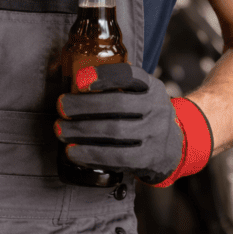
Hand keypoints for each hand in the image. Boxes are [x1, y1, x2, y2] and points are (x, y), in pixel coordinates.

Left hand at [54, 64, 183, 184]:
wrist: (172, 148)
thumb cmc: (143, 116)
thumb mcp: (139, 95)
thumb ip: (115, 88)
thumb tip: (72, 83)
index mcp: (153, 86)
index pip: (130, 75)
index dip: (105, 75)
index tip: (79, 79)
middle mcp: (157, 107)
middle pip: (118, 103)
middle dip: (84, 105)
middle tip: (61, 106)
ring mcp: (156, 134)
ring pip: (115, 130)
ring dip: (82, 130)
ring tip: (60, 129)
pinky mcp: (149, 158)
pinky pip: (116, 156)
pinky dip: (90, 153)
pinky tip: (73, 151)